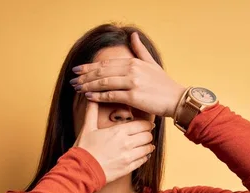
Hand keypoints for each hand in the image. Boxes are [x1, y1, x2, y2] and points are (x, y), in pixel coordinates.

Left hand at [70, 32, 185, 117]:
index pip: (106, 63)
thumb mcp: (152, 63)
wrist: (176, 99)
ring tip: (77, 89)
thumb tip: (132, 34)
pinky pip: (111, 95)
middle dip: (85, 76)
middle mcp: (132, 70)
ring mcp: (132, 82)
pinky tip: (88, 97)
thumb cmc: (164, 84)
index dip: (89, 66)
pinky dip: (98, 96)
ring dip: (88, 85)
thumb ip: (140, 50)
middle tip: (72, 80)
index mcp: (134, 61)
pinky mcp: (134, 96)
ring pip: (104, 83)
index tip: (77, 70)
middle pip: (102, 72)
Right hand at [73, 97, 154, 183]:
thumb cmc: (83, 149)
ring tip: (146, 145)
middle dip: (148, 134)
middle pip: (148, 136)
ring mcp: (128, 157)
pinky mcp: (128, 168)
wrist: (81, 170)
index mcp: (118, 131)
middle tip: (147, 134)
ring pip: (148, 148)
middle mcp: (126, 143)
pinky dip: (145, 157)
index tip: (147, 124)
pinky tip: (143, 155)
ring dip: (148, 146)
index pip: (142, 124)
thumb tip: (91, 98)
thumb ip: (91, 112)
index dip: (147, 124)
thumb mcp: (87, 128)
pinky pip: (143, 161)